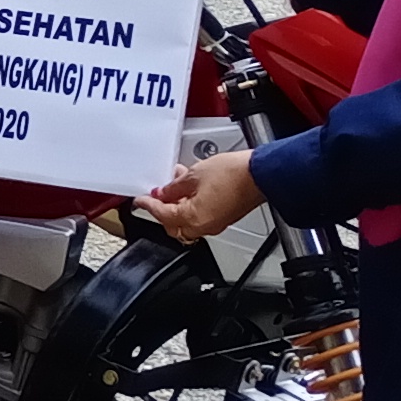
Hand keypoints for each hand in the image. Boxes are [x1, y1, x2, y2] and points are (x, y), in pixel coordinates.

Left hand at [141, 145, 261, 239]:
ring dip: (177, 206)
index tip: (139, 200)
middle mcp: (204, 226)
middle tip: (156, 194)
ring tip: (175, 186)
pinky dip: (190, 206)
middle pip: (172, 225)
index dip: (148, 205)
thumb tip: (162, 193)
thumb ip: (173, 187)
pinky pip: (200, 217)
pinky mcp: (224, 218)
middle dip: (162, 209)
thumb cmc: (234, 173)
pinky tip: (190, 189)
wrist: (261, 173)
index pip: (162, 215)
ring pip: (186, 222)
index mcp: (193, 218)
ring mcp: (215, 224)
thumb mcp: (194, 175)